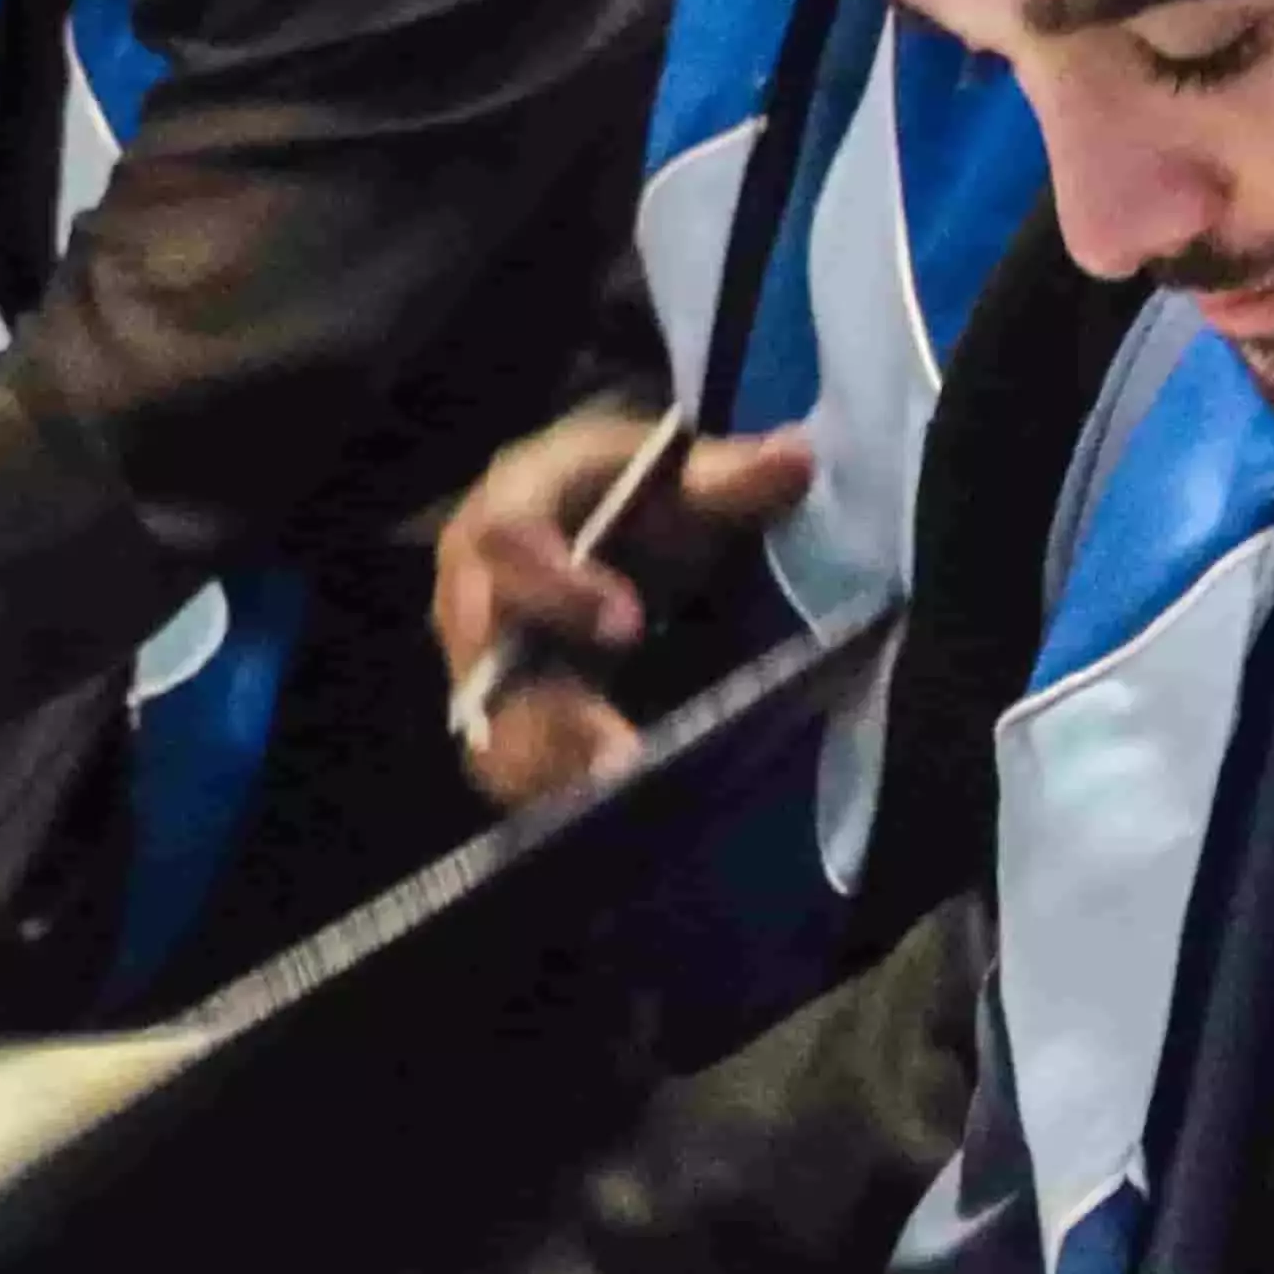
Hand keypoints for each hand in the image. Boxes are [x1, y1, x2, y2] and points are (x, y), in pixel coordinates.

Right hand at [430, 405, 811, 806]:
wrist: (596, 526)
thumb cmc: (631, 497)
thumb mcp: (675, 479)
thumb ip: (730, 477)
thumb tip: (800, 458)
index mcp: (510, 506)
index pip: (509, 541)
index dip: (558, 585)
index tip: (628, 623)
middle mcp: (473, 586)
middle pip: (486, 645)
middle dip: (551, 704)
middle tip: (623, 758)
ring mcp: (478, 657)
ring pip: (492, 718)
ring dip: (552, 764)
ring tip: (619, 800)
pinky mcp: (499, 712)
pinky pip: (505, 761)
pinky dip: (552, 790)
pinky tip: (606, 815)